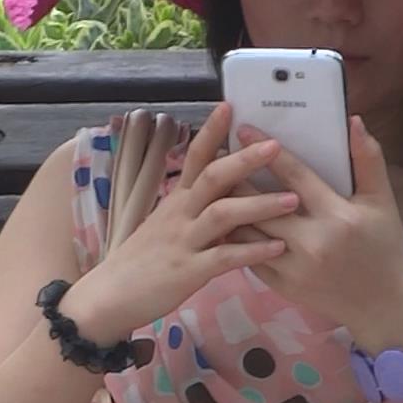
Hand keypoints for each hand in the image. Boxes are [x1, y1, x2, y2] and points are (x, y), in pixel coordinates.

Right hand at [64, 102, 301, 338]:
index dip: (211, 131)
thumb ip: (192, 207)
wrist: (110, 296)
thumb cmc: (141, 261)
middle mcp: (180, 215)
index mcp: (176, 201)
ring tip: (293, 199)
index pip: (193, 157)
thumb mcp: (164, 225)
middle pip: (212, 177)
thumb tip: (220, 188)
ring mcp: (184, 242)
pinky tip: (278, 248)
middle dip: (245, 160)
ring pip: (222, 214)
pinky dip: (253, 252)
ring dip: (259, 205)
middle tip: (276, 145)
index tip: (230, 106)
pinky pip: (224, 257)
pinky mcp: (188, 271)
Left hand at [226, 116, 402, 339]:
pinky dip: (233, 235)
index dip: (266, 150)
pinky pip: (246, 255)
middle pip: (258, 203)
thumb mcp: (382, 202)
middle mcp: (310, 242)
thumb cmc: (383, 247)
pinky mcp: (278, 284)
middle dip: (235, 175)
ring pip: (246, 231)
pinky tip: (222, 217)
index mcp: (336, 216)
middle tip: (218, 153)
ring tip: (213, 183)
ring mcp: (291, 267)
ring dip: (227, 206)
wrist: (379, 304)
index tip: (243, 130)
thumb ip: (368, 160)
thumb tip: (353, 122)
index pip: (293, 176)